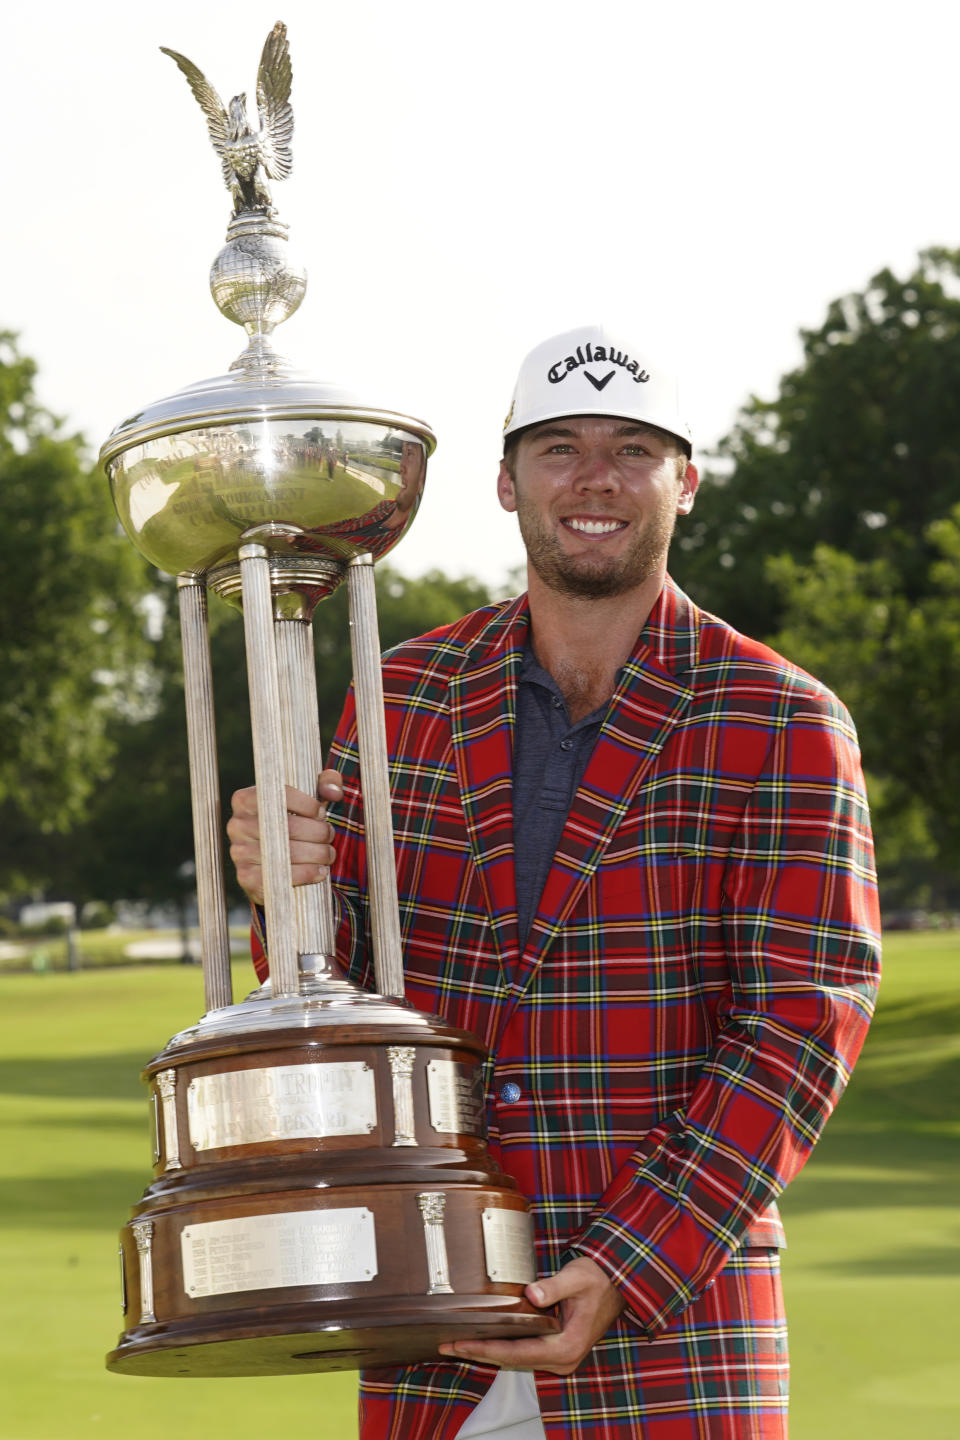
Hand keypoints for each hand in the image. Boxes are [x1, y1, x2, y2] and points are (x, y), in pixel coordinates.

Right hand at [227, 770, 343, 903]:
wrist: (273, 865)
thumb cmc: (292, 824)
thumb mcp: (306, 800)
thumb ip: (325, 784)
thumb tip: (334, 792)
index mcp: (245, 799)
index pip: (281, 795)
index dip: (308, 805)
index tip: (321, 813)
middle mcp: (237, 824)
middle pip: (289, 826)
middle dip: (319, 832)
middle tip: (329, 836)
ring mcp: (239, 852)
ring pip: (289, 852)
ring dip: (318, 854)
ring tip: (328, 853)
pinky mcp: (247, 878)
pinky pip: (283, 876)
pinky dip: (308, 873)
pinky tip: (319, 871)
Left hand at [437, 1257, 624, 1375]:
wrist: (616, 1284)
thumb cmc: (598, 1279)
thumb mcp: (577, 1277)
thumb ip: (554, 1286)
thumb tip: (531, 1294)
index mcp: (566, 1347)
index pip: (516, 1353)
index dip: (485, 1349)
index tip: (460, 1343)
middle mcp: (561, 1359)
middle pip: (511, 1360)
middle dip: (478, 1353)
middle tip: (446, 1344)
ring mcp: (558, 1357)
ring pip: (515, 1359)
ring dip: (487, 1351)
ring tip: (456, 1343)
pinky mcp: (555, 1349)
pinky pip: (522, 1352)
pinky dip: (500, 1347)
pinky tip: (482, 1339)